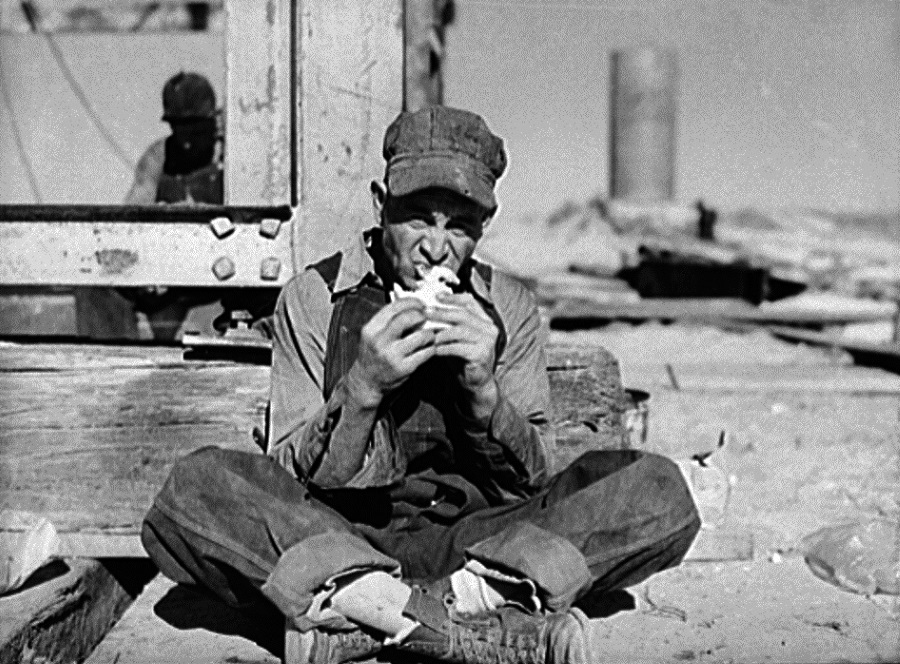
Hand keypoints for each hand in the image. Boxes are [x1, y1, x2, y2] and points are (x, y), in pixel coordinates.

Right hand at [346, 298, 436, 407]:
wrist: (366, 382)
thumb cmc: (372, 356)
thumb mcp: (373, 335)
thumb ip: (388, 321)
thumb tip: (412, 306)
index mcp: (371, 329)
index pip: (393, 307)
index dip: (411, 302)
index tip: (420, 303)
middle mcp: (379, 341)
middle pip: (407, 318)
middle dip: (422, 314)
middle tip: (427, 317)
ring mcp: (392, 355)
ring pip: (421, 335)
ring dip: (430, 333)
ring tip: (429, 334)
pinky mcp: (404, 368)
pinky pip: (426, 352)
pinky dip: (431, 347)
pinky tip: (429, 347)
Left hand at [428, 292, 499, 421]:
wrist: (476, 382)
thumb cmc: (463, 358)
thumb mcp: (455, 336)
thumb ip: (448, 322)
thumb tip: (427, 308)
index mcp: (484, 320)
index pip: (469, 301)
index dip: (452, 297)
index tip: (434, 297)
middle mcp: (489, 328)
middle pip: (462, 314)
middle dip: (441, 312)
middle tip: (424, 312)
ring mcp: (487, 341)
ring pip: (459, 330)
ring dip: (440, 331)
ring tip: (426, 332)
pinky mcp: (481, 354)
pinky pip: (458, 347)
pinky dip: (443, 347)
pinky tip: (433, 348)